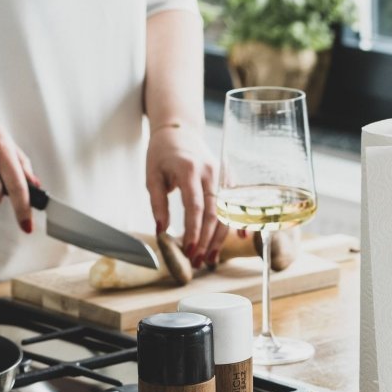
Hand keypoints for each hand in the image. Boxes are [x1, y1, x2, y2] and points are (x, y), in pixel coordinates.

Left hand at [146, 125, 228, 268]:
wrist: (180, 130)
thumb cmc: (163, 153)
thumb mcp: (152, 176)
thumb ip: (157, 203)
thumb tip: (161, 231)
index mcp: (189, 170)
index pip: (195, 206)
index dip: (193, 231)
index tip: (188, 250)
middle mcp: (210, 173)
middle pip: (214, 213)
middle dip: (206, 241)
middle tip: (197, 261)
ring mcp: (222, 175)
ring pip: (226, 212)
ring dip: (219, 238)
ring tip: (210, 258)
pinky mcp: (228, 178)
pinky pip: (235, 204)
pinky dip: (237, 222)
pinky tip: (239, 238)